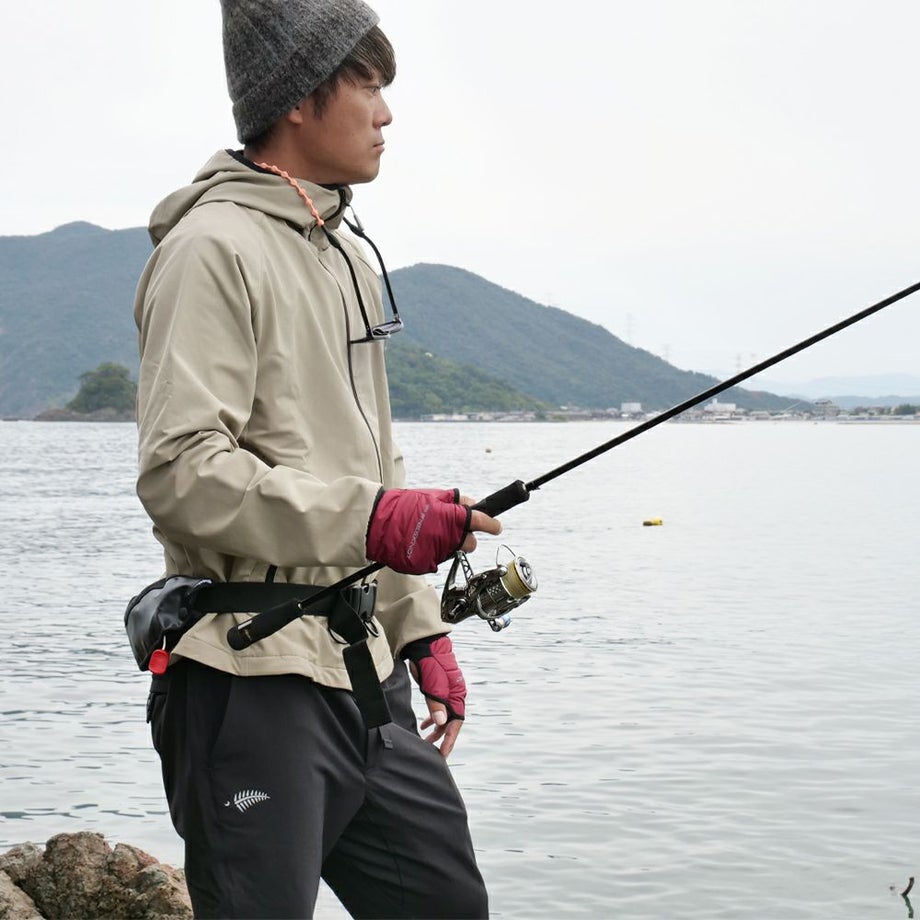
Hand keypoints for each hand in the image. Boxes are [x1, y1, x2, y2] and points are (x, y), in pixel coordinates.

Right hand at [366, 488, 500, 574]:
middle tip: (452, 529)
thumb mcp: (432, 496)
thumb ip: (455, 500)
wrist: (378, 524)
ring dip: (447, 544)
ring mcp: (438, 553)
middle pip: (470, 543)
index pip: (481, 522)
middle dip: (466, 537)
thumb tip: (471, 503)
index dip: (491, 524)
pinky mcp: (427, 564)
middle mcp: (449, 537)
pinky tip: (419, 543)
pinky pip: (437, 559)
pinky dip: (431, 552)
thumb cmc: (404, 507)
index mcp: (453, 518)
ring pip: (453, 551)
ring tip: (428, 534)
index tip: (496, 526)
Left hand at [402, 634, 465, 757]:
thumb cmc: (431, 661)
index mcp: (457, 694)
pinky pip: (438, 709)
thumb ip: (436, 703)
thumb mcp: (433, 683)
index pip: (456, 721)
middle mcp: (454, 694)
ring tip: (425, 740)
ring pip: (444, 716)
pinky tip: (424, 724)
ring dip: (436, 729)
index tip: (442, 753)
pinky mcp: (438, 689)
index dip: (450, 738)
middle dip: (442, 737)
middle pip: (451, 721)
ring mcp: (447, 692)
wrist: (425, 643)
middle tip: (431, 750)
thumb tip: (440, 722)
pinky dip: (432, 718)